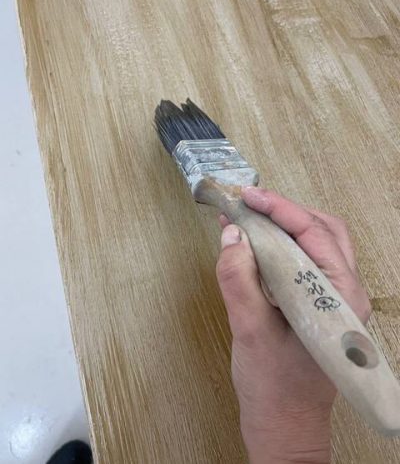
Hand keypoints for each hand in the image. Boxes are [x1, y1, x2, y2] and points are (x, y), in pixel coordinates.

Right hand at [216, 187, 370, 463]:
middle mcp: (343, 291)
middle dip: (284, 211)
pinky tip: (252, 242)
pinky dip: (278, 245)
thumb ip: (239, 279)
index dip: (279, 208)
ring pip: (313, 243)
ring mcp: (331, 297)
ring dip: (282, 225)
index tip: (248, 196)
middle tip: (248, 203)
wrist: (284, 428)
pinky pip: (300, 261)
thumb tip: (231, 234)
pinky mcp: (315, 303)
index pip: (314, 233)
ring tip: (247, 216)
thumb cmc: (274, 389)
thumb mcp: (250, 331)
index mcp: (340, 296)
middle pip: (322, 230)